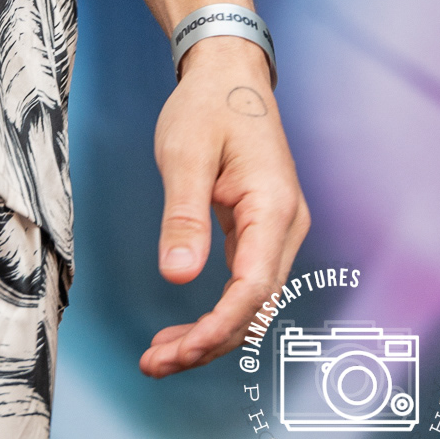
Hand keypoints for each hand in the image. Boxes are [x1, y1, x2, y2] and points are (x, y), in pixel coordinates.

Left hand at [140, 37, 309, 377]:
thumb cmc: (208, 106)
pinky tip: (182, 331)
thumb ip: (184, 216)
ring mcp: (276, 232)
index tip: (181, 351)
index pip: (253, 287)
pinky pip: (244, 285)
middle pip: (255, 307)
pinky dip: (215, 313)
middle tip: (155, 364)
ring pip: (250, 303)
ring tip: (159, 358)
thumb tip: (178, 277)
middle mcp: (284, 227)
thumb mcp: (185, 154)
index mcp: (273, 207)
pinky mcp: (260, 232)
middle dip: (209, 343)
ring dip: (211, 335)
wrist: (229, 74)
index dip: (219, 327)